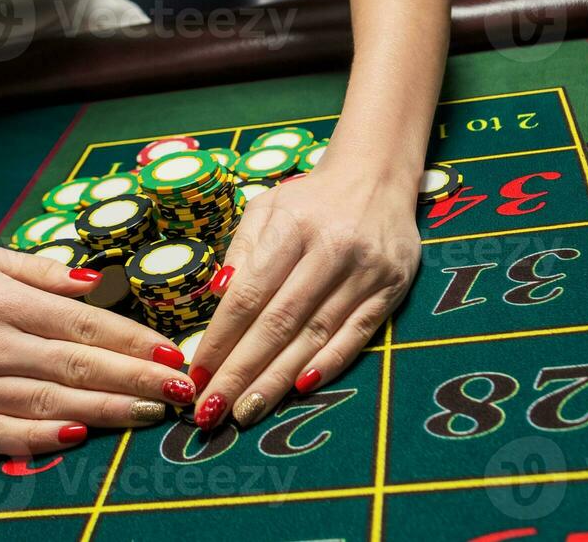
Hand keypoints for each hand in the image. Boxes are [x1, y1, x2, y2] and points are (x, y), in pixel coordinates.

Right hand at [0, 247, 196, 455]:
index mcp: (2, 301)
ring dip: (105, 410)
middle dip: (135, 379)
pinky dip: (42, 437)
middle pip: (74, 366)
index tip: (172, 353)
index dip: (132, 341)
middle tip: (180, 390)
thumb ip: (45, 273)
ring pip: (46, 402)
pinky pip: (0, 435)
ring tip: (150, 413)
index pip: (82, 325)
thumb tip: (101, 284)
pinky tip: (81, 435)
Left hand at [186, 168, 420, 429]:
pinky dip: (329, 363)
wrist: (376, 177)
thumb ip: (241, 251)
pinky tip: (300, 388)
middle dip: (241, 371)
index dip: (220, 339)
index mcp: (292, 227)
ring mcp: (366, 272)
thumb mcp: (267, 208)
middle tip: (212, 410)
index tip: (196, 375)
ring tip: (246, 411)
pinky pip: (357, 334)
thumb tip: (216, 299)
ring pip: (315, 335)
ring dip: (277, 379)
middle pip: (279, 323)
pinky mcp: (392, 288)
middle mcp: (331, 250)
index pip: (249, 294)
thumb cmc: (310, 200)